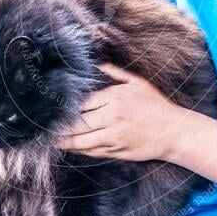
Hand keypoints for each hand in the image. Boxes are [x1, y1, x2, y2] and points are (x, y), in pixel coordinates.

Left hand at [56, 63, 181, 161]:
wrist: (173, 132)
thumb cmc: (155, 105)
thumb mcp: (138, 83)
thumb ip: (115, 72)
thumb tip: (95, 64)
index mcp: (115, 98)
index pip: (82, 103)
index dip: (65, 107)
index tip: (51, 108)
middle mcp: (112, 118)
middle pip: (77, 124)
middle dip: (59, 127)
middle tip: (43, 126)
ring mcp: (114, 137)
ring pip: (81, 141)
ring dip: (64, 141)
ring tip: (50, 139)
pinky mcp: (116, 151)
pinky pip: (92, 152)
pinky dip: (78, 150)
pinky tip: (68, 147)